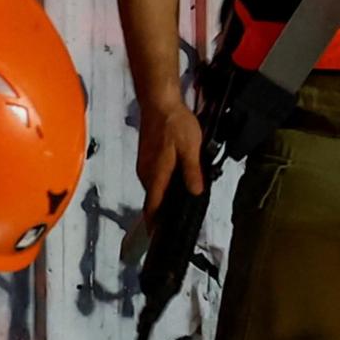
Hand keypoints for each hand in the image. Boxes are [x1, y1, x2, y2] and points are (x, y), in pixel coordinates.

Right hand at [136, 95, 207, 215]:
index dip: (154, 224)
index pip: (152, 206)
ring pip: (154, 188)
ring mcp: (144, 164)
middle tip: (179, 220)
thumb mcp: (191, 148)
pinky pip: (154, 178)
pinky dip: (163, 184)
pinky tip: (176, 181)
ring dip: (164, 196)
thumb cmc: (175, 124)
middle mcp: (146, 173)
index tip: (158, 237)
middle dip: (162, 211)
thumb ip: (192, 172)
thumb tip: (195, 193)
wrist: (159, 102)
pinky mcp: (146, 157)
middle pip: (153, 199)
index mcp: (156, 175)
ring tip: (180, 203)